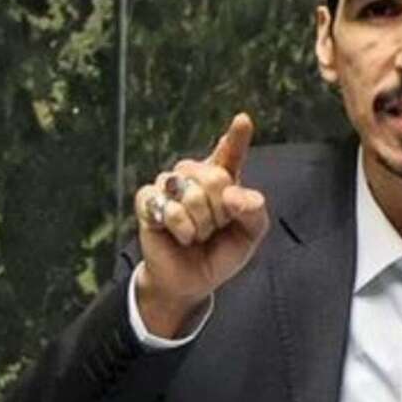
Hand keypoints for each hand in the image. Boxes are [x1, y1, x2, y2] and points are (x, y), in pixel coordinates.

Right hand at [133, 113, 267, 336]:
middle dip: (220, 213)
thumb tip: (235, 195)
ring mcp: (169, 185)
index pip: (231, 153)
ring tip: (197, 234)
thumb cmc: (220, 252)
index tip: (243, 120)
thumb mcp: (249, 236)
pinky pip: (169, 207)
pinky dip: (181, 229)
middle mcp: (194, 175)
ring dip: (201, 224)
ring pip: (191, 193)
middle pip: (214, 178)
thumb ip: (254, 212)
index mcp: (224, 178)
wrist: (192, 281)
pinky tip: (180, 236)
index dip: (236, 137)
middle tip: (215, 229)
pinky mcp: (148, 200)